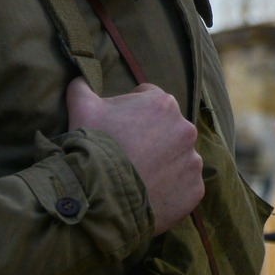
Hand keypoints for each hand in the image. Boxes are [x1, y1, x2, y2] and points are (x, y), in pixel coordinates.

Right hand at [67, 79, 204, 228]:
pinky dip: (169, 189)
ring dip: (162, 163)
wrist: (102, 198)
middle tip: (127, 154)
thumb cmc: (93, 148)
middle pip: (167, 129)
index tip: (119, 128)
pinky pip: (183, 185)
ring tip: (137, 176)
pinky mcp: (195, 188)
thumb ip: (83, 86)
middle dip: (150, 138)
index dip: (131, 112)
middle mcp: (186, 128)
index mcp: (163, 103)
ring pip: (177, 157)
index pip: (149, 99)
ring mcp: (193, 160)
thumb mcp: (82, 109)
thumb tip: (80, 76)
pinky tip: (148, 194)